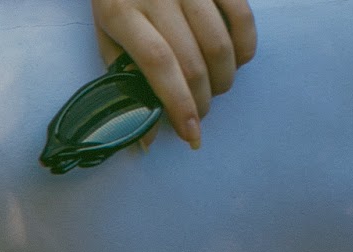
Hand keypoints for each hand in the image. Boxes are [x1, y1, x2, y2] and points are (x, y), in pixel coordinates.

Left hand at [91, 0, 257, 148]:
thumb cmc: (118, 3)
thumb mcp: (107, 38)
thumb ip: (124, 82)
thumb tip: (147, 137)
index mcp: (123, 14)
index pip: (158, 65)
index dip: (178, 103)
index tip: (190, 134)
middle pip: (192, 60)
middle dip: (201, 100)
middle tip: (199, 116)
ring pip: (219, 43)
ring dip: (223, 78)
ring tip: (215, 90)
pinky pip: (242, 16)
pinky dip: (245, 46)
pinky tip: (238, 61)